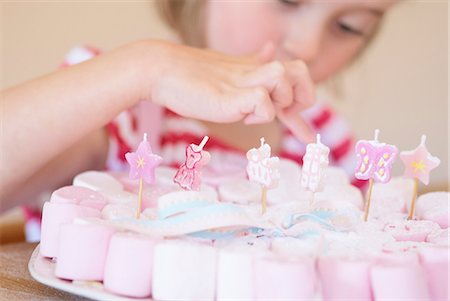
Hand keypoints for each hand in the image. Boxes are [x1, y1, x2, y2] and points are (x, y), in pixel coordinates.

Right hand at [139, 41, 315, 142]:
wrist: (160, 70)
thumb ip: (250, 62)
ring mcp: (242, 82)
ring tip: (255, 110)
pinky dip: (258, 113)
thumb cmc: (187, 77)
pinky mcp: (230, 96)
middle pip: (299, 70)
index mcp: (252, 69)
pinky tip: (239, 114)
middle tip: (286, 113)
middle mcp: (252, 72)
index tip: (309, 138)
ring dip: (278, 100)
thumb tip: (269, 48)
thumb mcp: (226, 71)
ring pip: (283, 79)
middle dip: (302, 95)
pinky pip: (261, 102)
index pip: (291, 76)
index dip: (304, 104)